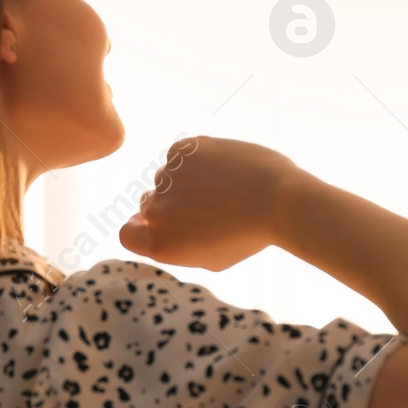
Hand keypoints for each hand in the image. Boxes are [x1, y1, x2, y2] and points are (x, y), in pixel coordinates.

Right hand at [118, 136, 302, 270]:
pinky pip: (179, 155)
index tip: (160, 226)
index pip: (127, 233)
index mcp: (160, 244)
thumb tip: (148, 225)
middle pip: (147, 205)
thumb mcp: (210, 258)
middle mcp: (156, 212)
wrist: (280, 201)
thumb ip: (176, 245)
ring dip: (185, 181)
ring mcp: (167, 178)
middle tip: (207, 206)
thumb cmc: (250, 235)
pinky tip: (222, 169)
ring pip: (166, 178)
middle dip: (170, 206)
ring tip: (223, 188)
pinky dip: (196, 159)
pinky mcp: (182, 150)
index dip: (142, 229)